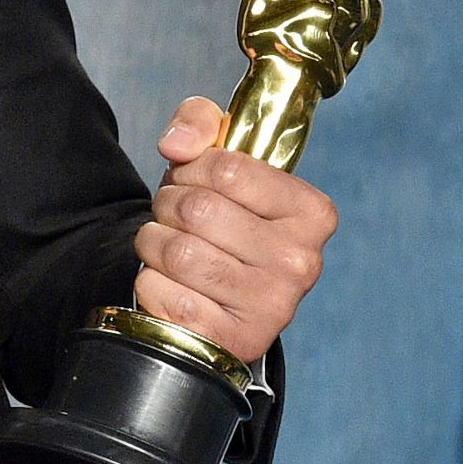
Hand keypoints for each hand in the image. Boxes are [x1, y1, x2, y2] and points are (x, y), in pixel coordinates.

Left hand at [132, 97, 339, 367]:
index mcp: (312, 213)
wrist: (221, 300)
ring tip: (169, 247)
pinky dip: (150, 282)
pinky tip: (170, 284)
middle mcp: (302, 262)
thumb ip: (200, 123)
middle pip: (197, 209)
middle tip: (175, 216)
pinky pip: (160, 292)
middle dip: (168, 205)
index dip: (191, 169)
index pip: (226, 169)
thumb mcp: (220, 160)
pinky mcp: (233, 340)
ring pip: (176, 251)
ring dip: (153, 242)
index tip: (192, 180)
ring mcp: (271, 306)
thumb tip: (177, 144)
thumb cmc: (222, 220)